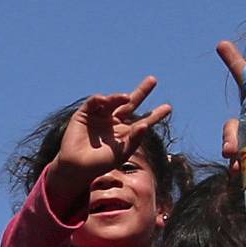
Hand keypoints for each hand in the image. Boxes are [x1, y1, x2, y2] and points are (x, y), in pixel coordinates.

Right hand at [42, 79, 171, 212]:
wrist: (77, 167)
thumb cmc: (100, 163)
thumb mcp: (122, 153)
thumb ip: (134, 139)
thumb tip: (145, 125)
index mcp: (124, 132)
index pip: (143, 120)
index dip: (155, 114)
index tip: (168, 108)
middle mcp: (113, 121)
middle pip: (130, 103)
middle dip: (142, 91)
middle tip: (153, 80)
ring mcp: (99, 116)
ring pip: (113, 101)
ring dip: (119, 97)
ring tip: (126, 98)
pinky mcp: (85, 114)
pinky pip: (94, 102)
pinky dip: (99, 99)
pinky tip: (105, 100)